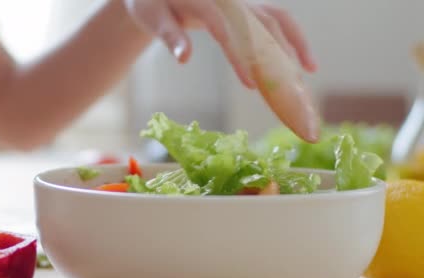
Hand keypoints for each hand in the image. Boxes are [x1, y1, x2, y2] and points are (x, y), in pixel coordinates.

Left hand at [124, 0, 316, 87]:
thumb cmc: (150, 3)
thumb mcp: (152, 17)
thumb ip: (170, 35)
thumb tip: (184, 58)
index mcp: (203, 1)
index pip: (225, 29)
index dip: (240, 56)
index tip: (251, 84)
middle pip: (260, 23)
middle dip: (276, 54)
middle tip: (288, 87)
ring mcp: (239, 2)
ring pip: (275, 18)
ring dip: (294, 43)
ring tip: (307, 72)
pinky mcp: (245, 9)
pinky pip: (274, 21)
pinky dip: (291, 38)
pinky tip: (303, 63)